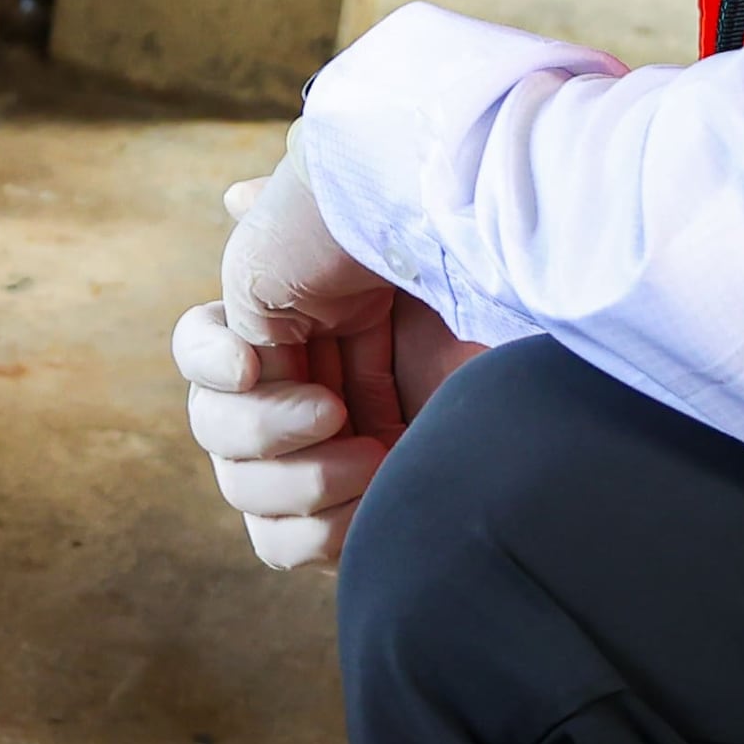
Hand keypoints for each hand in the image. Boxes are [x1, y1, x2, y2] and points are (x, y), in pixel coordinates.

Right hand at [174, 150, 486, 570]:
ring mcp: (317, 458)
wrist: (542, 368)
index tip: (247, 362)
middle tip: (333, 411)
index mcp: (289, 325)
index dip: (208, 356)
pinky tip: (376, 500)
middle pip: (212, 426)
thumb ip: (294, 221)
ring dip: (298, 481)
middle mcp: (291, 392)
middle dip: (262, 425)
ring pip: (243, 492)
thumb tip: (234, 198)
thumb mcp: (371, 236)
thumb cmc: (460, 285)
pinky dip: (317, 530)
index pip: (201, 346)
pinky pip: (282, 544)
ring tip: (377, 461)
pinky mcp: (349, 516)